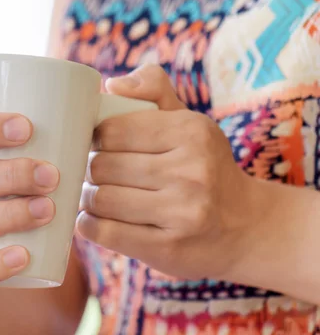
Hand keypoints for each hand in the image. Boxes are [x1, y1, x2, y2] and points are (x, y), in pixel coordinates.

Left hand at [78, 65, 260, 279]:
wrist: (247, 227)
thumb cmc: (204, 168)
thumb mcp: (189, 122)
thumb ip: (153, 90)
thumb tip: (112, 85)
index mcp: (191, 132)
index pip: (111, 130)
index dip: (94, 140)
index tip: (98, 148)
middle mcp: (191, 171)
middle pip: (102, 166)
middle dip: (90, 171)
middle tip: (95, 175)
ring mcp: (182, 213)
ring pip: (100, 199)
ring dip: (88, 199)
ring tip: (96, 196)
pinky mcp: (168, 249)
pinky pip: (105, 232)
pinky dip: (89, 225)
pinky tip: (96, 220)